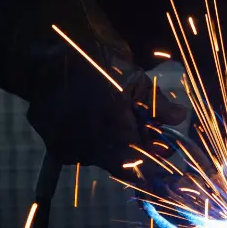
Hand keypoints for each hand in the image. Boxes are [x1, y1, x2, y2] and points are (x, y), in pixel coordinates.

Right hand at [26, 55, 188, 182]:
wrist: (47, 57)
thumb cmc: (96, 64)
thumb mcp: (134, 79)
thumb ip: (158, 104)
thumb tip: (179, 117)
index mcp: (115, 134)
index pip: (140, 169)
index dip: (153, 167)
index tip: (162, 157)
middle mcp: (90, 149)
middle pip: (120, 164)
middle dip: (133, 151)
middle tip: (140, 131)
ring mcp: (68, 149)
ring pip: (98, 157)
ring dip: (109, 144)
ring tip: (109, 116)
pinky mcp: (53, 144)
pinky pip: (77, 150)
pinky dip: (87, 140)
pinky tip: (87, 118)